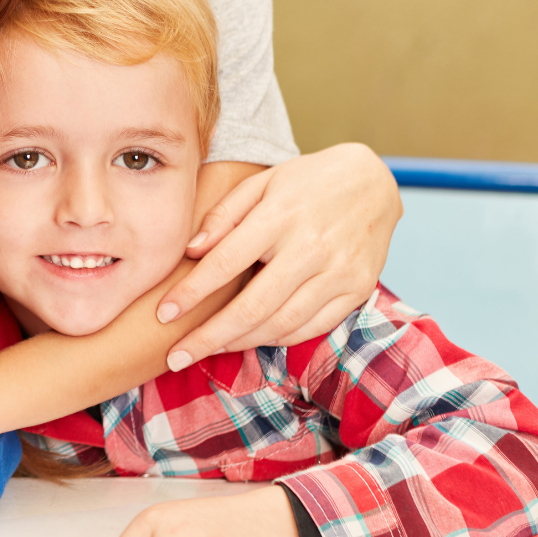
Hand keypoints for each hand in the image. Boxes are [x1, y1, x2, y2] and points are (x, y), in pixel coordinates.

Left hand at [158, 144, 398, 367]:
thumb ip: (224, 215)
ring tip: (207, 350)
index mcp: (281, 215)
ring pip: (281, 323)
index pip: (225, 263)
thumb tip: (191, 251)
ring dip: (239, 343)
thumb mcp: (261, 183)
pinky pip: (311, 326)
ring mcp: (339, 272)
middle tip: (175, 355)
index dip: (191, 293)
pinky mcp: (357, 289)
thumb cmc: (307, 181)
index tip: (163, 313)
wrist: (373, 180)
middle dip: (208, 336)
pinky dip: (277, 338)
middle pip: (252, 306)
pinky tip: (251, 340)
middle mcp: (312, 247)